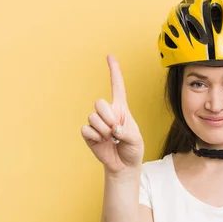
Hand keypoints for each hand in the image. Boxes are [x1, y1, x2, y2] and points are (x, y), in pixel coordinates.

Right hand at [81, 55, 144, 174]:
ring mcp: (97, 123)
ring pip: (92, 117)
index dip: (114, 71)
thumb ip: (125, 132)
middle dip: (107, 117)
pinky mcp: (89, 134)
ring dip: (104, 130)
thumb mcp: (135, 139)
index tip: (109, 56)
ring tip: (111, 139)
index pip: (117, 86)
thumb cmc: (133, 149)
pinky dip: (95, 137)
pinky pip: (86, 130)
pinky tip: (102, 143)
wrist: (124, 165)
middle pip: (99, 102)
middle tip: (115, 131)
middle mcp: (107, 113)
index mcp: (121, 109)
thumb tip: (112, 128)